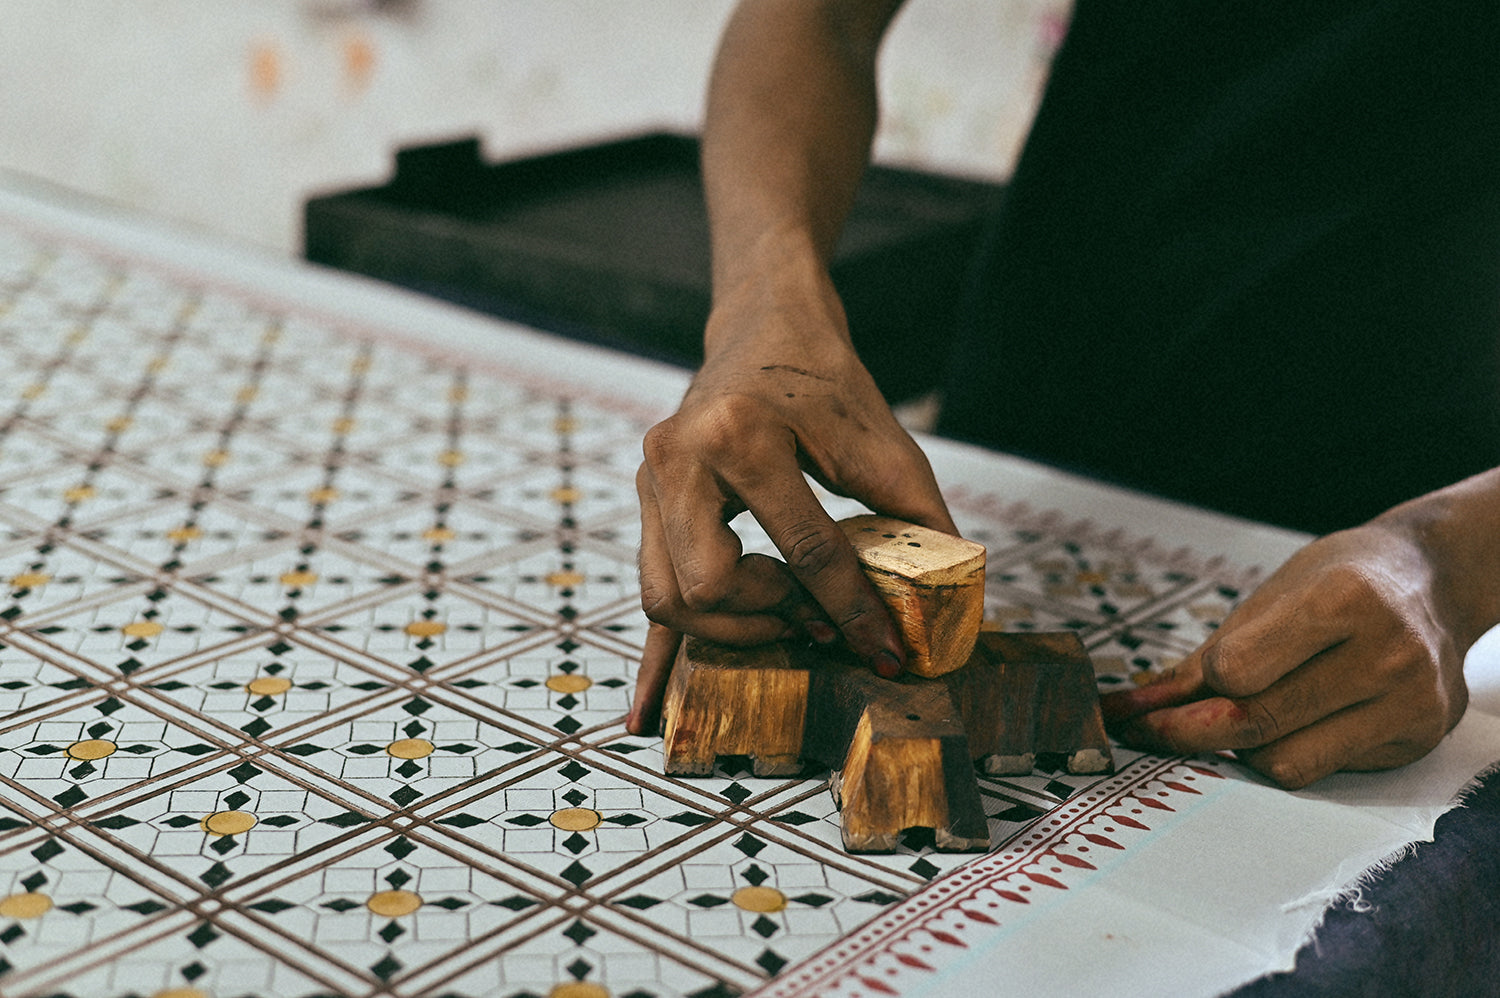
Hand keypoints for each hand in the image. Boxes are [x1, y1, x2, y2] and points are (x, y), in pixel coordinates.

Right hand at [626, 269, 955, 733]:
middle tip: (820, 621)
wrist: (764, 328)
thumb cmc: (827, 383)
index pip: (802, 550)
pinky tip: (650, 713)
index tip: (888, 653)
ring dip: (731, 630)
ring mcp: (649, 483)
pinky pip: (647, 590)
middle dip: (773, 620)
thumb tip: (946, 611)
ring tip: (785, 619)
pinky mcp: (643, 504)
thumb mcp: (884, 444)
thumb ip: (918, 523)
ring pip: (670, 599)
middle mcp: (679, 458)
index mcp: (740, 434)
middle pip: (710, 587)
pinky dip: (653, 657)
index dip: (853, 611)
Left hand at [1100, 522, 1470, 788]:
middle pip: (1258, 722)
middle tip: (1156, 730)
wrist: (1432, 581)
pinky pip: (1324, 771)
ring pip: (1287, 762)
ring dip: (1244, 749)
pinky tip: (1287, 726)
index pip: (1238, 670)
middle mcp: (1386, 652)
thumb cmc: (1340, 582)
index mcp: (1343, 599)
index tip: (1165, 695)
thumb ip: (1202, 662)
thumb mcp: (1270, 598)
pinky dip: (1288, 754)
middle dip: (1193, 732)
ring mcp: (1410, 700)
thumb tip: (1129, 709)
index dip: (1197, 685)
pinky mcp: (1418, 737)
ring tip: (1238, 718)